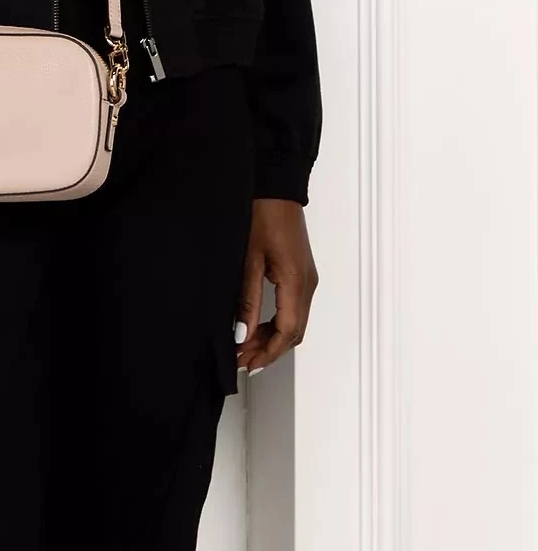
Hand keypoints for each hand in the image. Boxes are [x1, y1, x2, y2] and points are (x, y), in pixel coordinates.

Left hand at [234, 199, 318, 374]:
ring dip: (273, 338)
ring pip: (295, 323)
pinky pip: (294, 309)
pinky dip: (278, 323)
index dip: (267, 352)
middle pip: (294, 333)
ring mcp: (307, 280)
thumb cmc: (263, 216)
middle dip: (269, 350)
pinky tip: (258, 327)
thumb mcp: (249, 260)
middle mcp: (308, 286)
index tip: (247, 363)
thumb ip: (247, 300)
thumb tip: (243, 333)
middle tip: (243, 360)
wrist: (277, 189)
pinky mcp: (302, 274)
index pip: (287, 332)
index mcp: (296, 283)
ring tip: (247, 347)